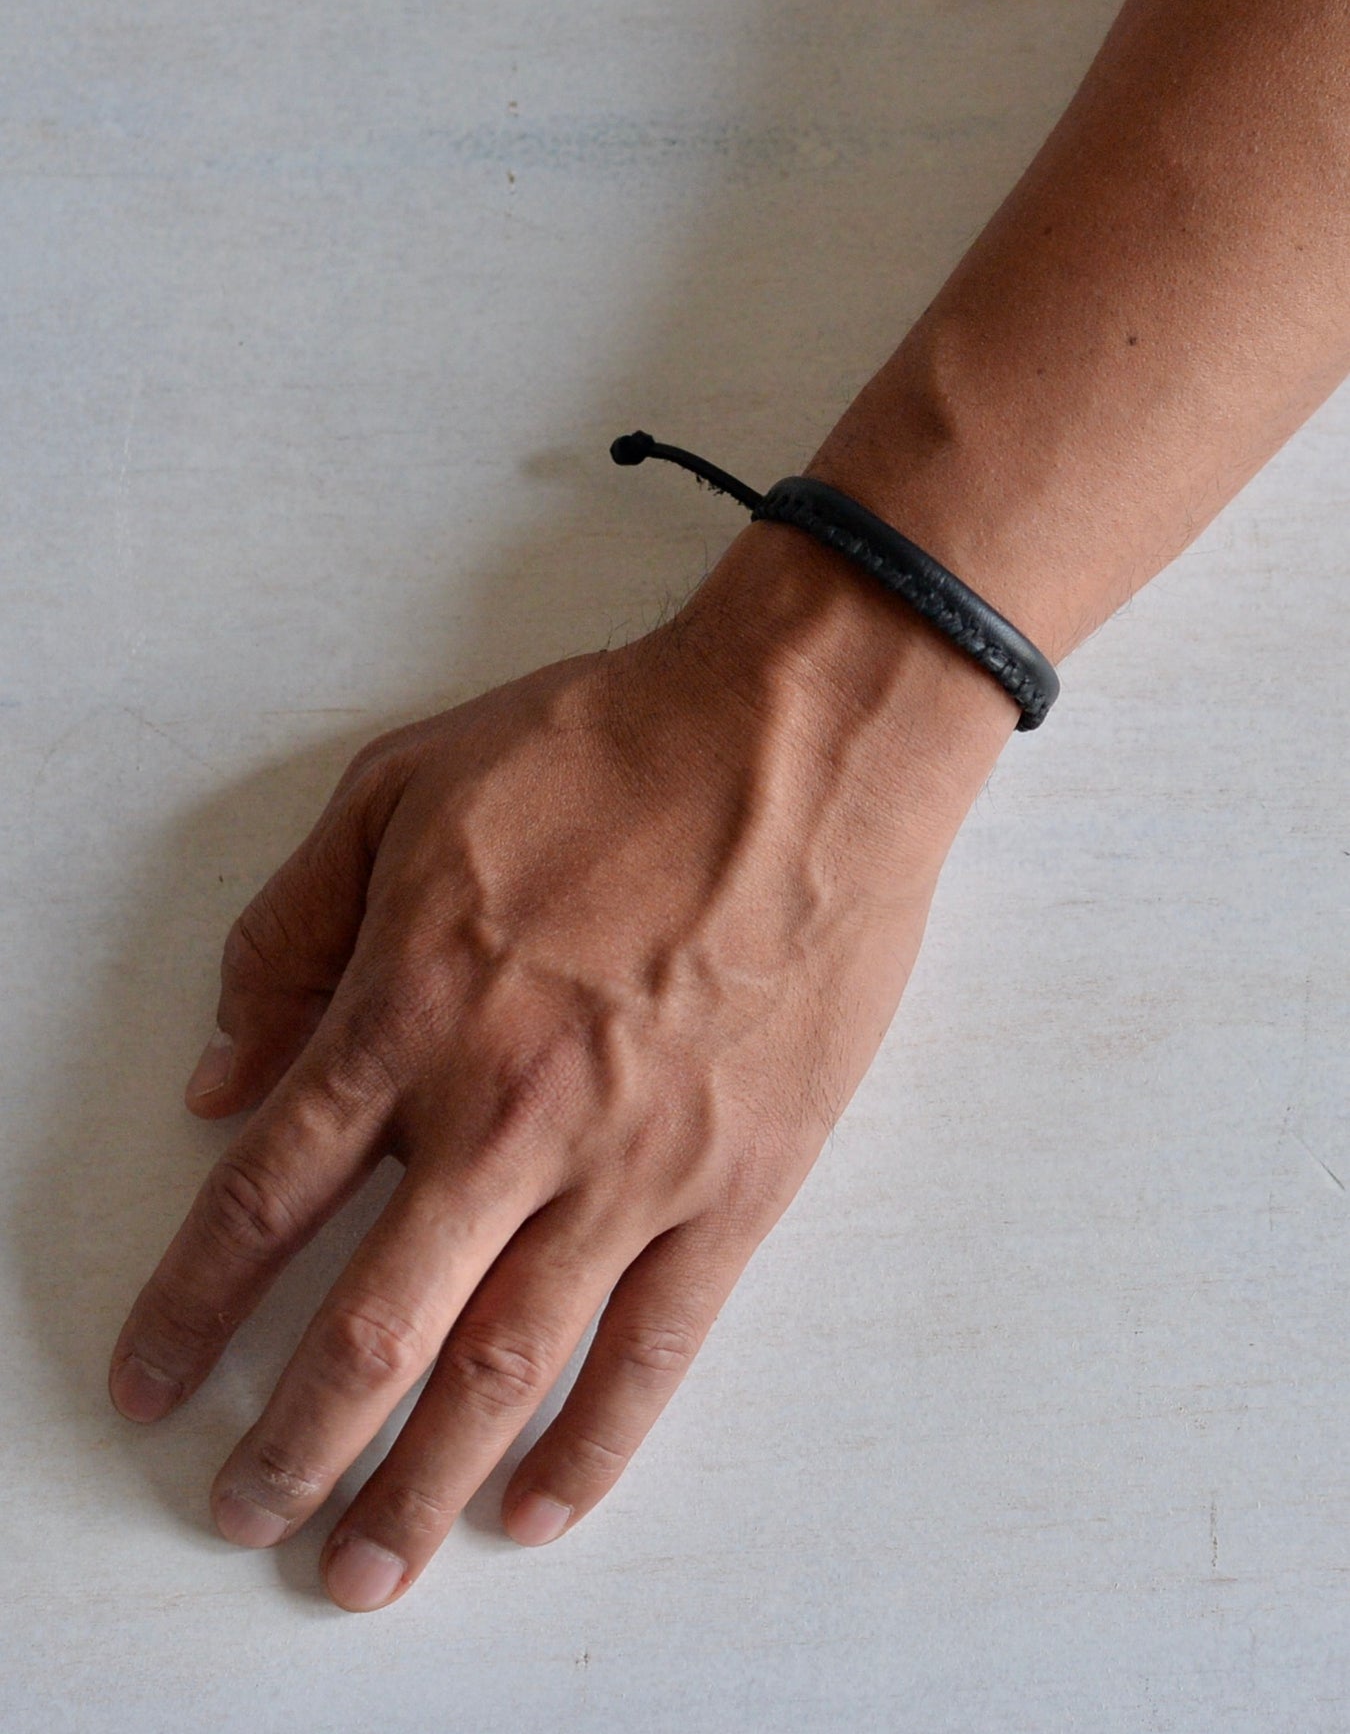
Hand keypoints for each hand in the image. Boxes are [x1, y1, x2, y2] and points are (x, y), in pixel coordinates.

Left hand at [108, 519, 1013, 1610]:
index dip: (193, 1307)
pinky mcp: (736, 1187)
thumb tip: (219, 1079)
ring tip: (364, 1569)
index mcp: (411, 1016)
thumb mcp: (400, 790)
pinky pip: (653, 1347)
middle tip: (244, 1518)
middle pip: (369, 1326)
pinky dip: (591, 1444)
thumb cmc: (603, 751)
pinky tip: (536, 1506)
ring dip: (420, 1485)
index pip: (264, 1202)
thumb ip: (290, 935)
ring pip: (502, 1368)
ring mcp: (628, 1166)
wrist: (798, 746)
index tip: (151, 1381)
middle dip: (292, 1445)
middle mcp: (504, 1116)